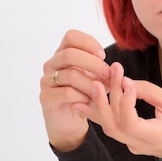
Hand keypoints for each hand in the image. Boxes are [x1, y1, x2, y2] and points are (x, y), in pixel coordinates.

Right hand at [40, 29, 109, 150]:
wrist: (70, 123)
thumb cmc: (83, 97)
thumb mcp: (96, 80)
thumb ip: (102, 71)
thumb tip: (115, 68)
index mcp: (63, 55)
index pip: (71, 37)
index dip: (89, 43)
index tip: (103, 56)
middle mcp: (52, 65)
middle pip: (70, 54)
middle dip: (93, 64)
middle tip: (107, 74)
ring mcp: (46, 81)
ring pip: (70, 75)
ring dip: (90, 84)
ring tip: (99, 93)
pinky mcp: (46, 98)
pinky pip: (67, 93)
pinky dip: (83, 97)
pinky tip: (88, 102)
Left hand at [74, 62, 161, 160]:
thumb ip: (149, 91)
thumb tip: (125, 81)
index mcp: (154, 137)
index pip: (129, 122)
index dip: (126, 102)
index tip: (130, 83)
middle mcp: (139, 144)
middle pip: (112, 125)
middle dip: (105, 100)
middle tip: (102, 77)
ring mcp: (132, 145)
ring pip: (108, 127)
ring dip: (99, 106)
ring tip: (92, 85)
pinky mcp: (129, 141)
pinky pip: (112, 128)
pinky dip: (100, 113)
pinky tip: (84, 103)